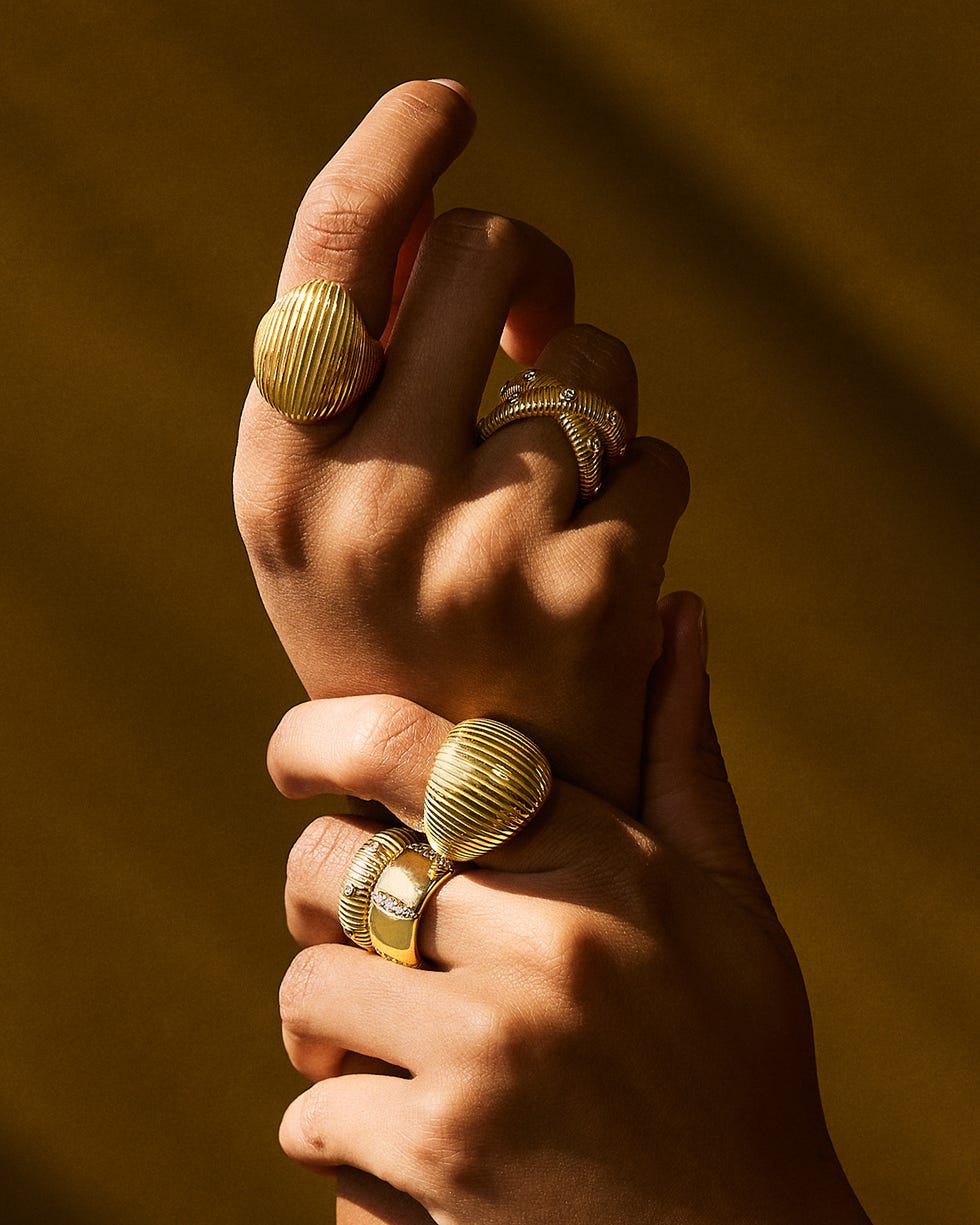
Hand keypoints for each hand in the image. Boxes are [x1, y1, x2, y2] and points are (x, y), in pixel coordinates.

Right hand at [234, 80, 688, 813]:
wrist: (474, 821)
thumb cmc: (406, 650)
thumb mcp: (334, 525)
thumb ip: (367, 387)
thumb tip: (460, 237)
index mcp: (284, 476)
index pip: (328, 255)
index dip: (389, 154)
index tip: (446, 108)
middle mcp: (366, 500)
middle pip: (485, 256)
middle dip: (531, 273)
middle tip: (533, 326)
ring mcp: (483, 544)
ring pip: (592, 360)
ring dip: (593, 411)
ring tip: (552, 514)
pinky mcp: (596, 586)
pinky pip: (658, 458)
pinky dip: (644, 498)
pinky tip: (603, 583)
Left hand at [269, 595, 869, 1223]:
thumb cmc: (735, 1061)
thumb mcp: (726, 902)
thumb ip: (681, 756)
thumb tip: (680, 612)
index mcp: (602, 867)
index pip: (414, 755)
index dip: (320, 739)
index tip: (294, 758)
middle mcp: (541, 946)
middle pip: (330, 869)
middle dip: (327, 900)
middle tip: (370, 938)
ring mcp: (485, 1054)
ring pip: (305, 995)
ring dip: (329, 1030)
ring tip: (396, 1051)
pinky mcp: (439, 1159)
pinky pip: (313, 1119)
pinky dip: (344, 1133)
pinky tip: (420, 1145)